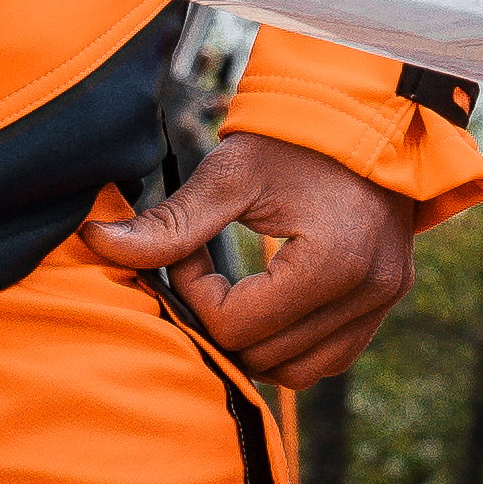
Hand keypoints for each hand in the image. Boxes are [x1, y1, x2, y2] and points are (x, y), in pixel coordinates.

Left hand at [90, 129, 422, 385]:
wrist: (366, 112)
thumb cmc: (293, 137)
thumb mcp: (228, 175)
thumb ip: (170, 223)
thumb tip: (94, 242)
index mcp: (331, 261)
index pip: (236, 325)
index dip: (195, 293)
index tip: (189, 251)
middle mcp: (367, 290)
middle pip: (262, 355)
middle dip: (220, 320)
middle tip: (205, 269)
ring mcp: (383, 299)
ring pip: (297, 371)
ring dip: (254, 344)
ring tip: (236, 293)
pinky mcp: (388, 300)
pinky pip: (330, 358)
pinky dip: (292, 347)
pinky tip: (270, 307)